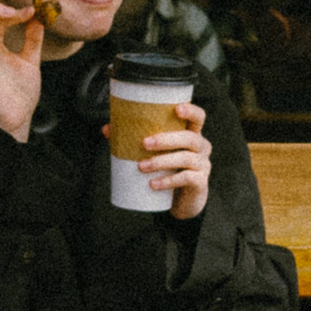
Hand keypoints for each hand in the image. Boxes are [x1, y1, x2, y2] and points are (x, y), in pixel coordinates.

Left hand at [134, 98, 210, 223]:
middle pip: (189, 138)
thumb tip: (107, 129)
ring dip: (161, 161)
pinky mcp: (200, 183)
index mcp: (192, 134)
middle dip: (166, 139)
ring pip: (185, 158)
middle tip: (144, 143)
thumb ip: (133, 140)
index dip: (191, 111)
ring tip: (142, 166)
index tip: (177, 109)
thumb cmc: (168, 169)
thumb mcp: (155, 153)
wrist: (182, 201)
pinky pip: (186, 179)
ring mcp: (203, 165)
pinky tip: (153, 184)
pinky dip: (168, 181)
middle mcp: (201, 147)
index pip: (198, 117)